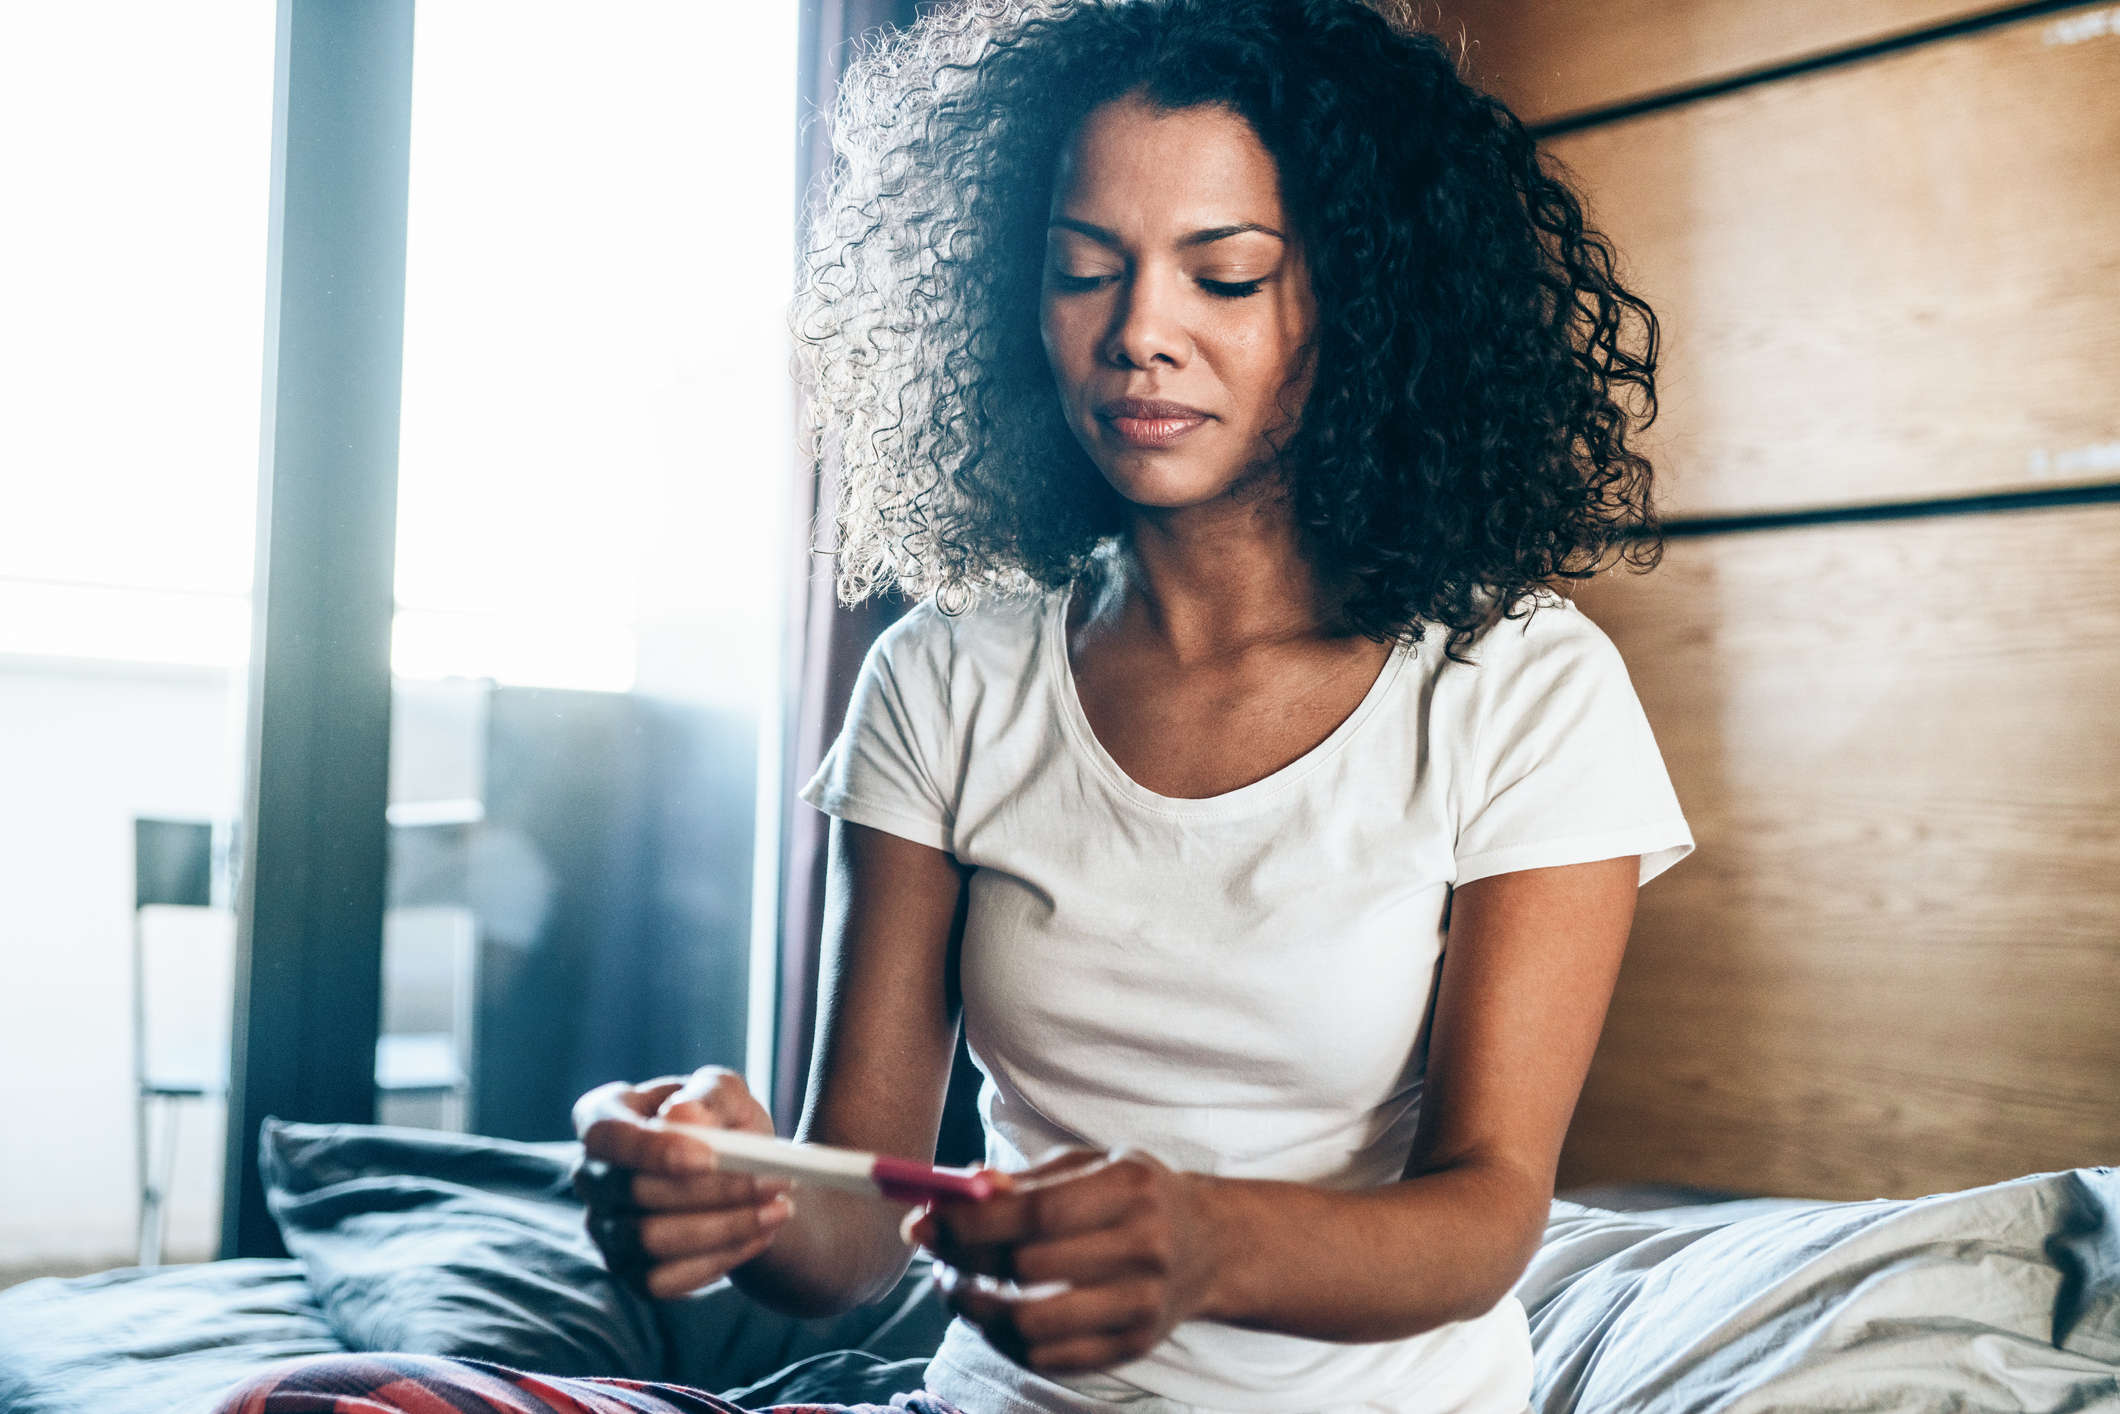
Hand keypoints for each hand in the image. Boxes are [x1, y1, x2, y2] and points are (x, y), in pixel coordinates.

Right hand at [571, 1066, 792, 1299]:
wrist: (741, 1173)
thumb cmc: (722, 1121)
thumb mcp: (725, 1091)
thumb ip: (708, 1095)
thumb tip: (683, 1116)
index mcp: (602, 1117)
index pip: (604, 1134)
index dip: (651, 1149)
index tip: (709, 1158)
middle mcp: (593, 1176)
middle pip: (636, 1191)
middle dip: (713, 1189)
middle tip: (776, 1181)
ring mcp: (605, 1228)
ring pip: (652, 1240)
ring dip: (725, 1227)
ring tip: (779, 1209)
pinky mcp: (629, 1271)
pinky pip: (663, 1281)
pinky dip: (719, 1260)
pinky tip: (760, 1236)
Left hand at [910, 1148, 1221, 1373]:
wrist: (1210, 1247)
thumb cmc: (1135, 1196)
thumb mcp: (1091, 1165)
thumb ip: (1024, 1180)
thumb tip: (955, 1190)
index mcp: (1130, 1189)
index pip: (1037, 1212)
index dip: (971, 1222)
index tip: (925, 1222)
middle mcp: (1144, 1248)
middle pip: (1028, 1269)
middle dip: (963, 1263)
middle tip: (933, 1253)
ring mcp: (1142, 1305)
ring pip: (1032, 1326)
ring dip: (976, 1311)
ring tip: (957, 1289)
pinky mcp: (1133, 1347)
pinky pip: (1048, 1359)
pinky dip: (1004, 1342)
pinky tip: (991, 1317)